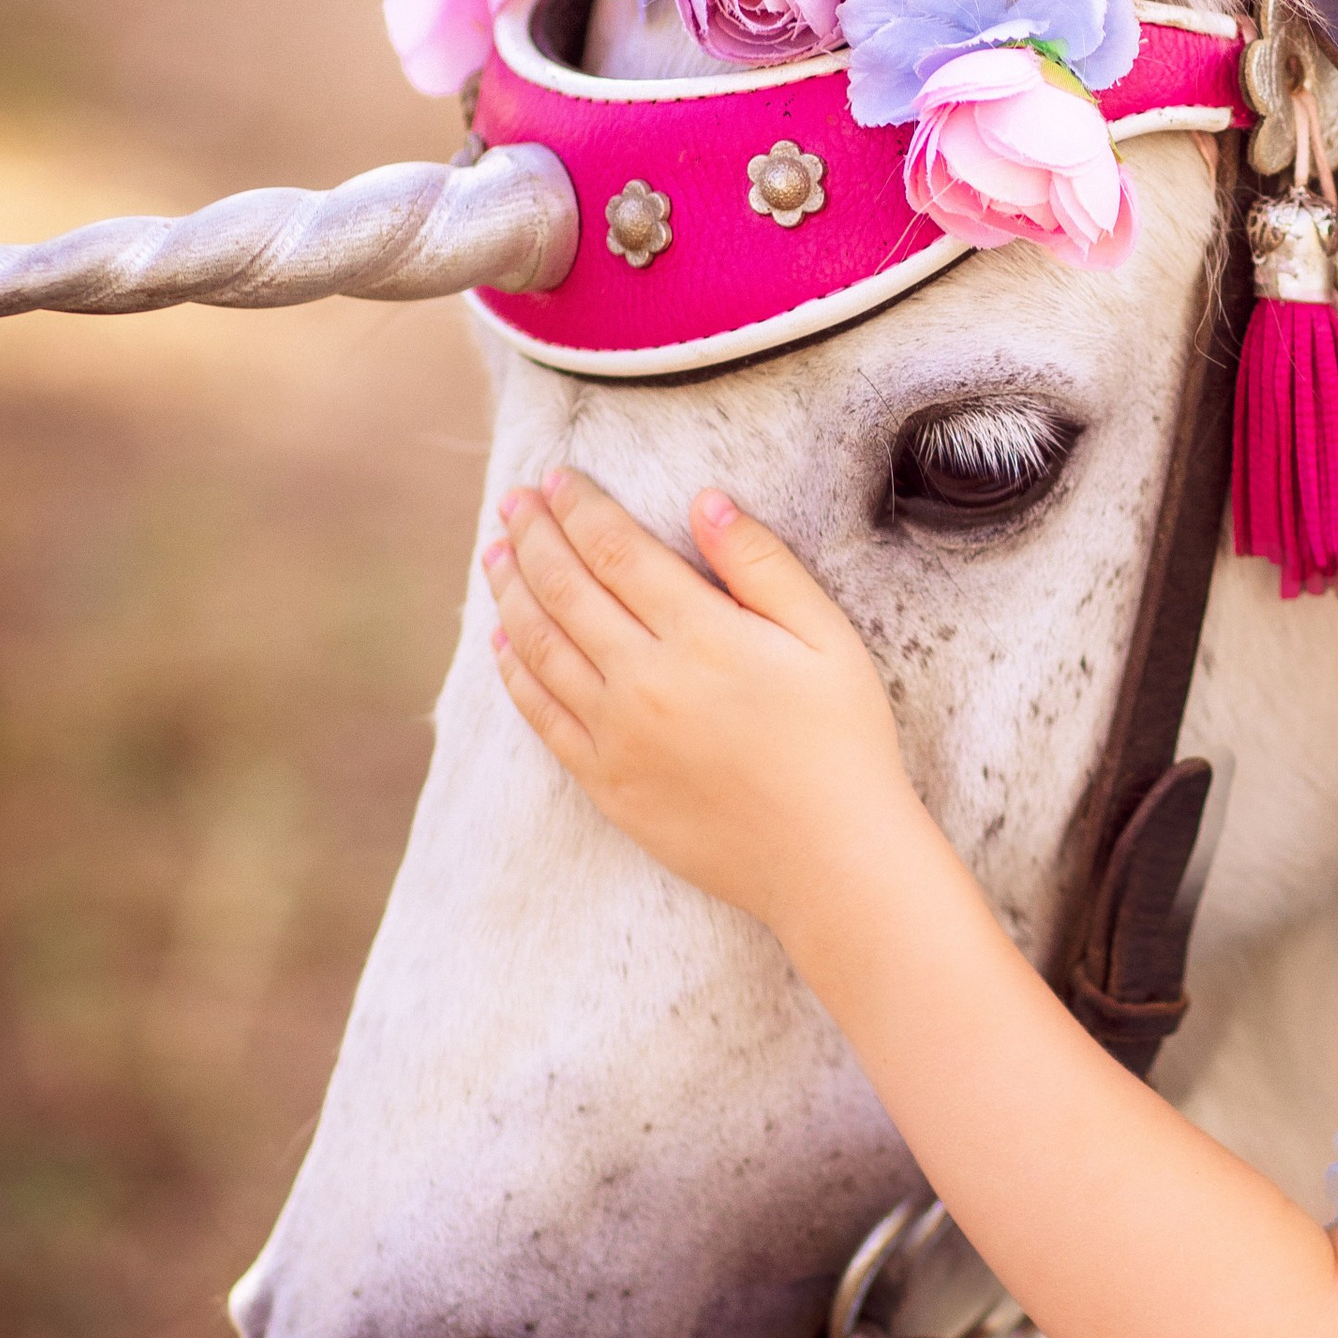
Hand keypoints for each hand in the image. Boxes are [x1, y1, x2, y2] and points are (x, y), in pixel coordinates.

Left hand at [483, 468, 915, 937]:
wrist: (830, 859)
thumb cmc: (842, 742)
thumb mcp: (825, 639)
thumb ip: (761, 564)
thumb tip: (705, 501)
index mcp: (701, 634)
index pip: (617, 549)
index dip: (580, 507)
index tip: (556, 478)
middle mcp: (645, 680)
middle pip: (566, 589)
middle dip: (534, 536)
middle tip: (513, 501)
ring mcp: (617, 736)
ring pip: (541, 647)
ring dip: (511, 593)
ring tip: (495, 555)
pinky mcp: (606, 784)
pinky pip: (542, 717)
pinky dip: (516, 672)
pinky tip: (504, 643)